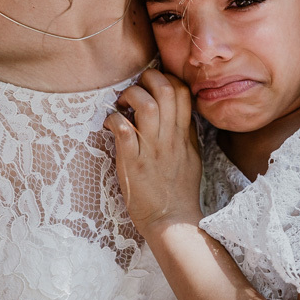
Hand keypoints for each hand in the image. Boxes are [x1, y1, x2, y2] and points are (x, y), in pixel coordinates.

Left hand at [103, 69, 202, 234]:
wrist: (172, 221)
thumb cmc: (180, 191)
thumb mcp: (191, 157)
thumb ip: (186, 133)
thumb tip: (180, 113)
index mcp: (183, 135)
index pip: (182, 92)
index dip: (166, 78)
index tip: (152, 85)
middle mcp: (169, 138)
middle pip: (165, 90)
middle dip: (147, 78)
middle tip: (135, 88)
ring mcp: (151, 149)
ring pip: (146, 105)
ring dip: (130, 96)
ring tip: (122, 104)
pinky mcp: (133, 163)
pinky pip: (123, 130)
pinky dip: (113, 120)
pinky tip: (108, 125)